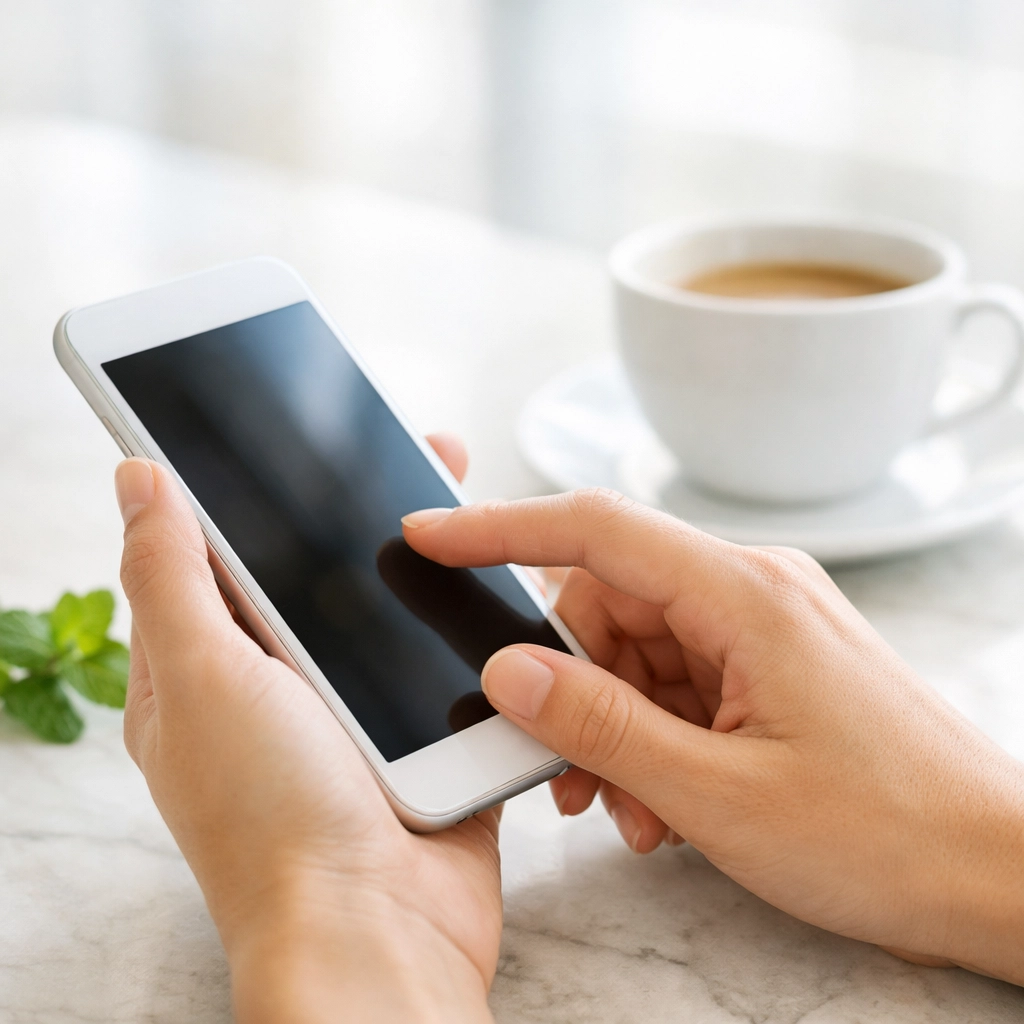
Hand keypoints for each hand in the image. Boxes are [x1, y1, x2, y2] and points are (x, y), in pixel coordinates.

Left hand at [116, 433, 497, 1023]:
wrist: (381, 932)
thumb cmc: (274, 819)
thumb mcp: (204, 678)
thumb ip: (173, 575)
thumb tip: (135, 477)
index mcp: (204, 671)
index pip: (215, 555)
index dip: (248, 491)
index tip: (293, 435)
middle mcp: (273, 689)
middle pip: (308, 574)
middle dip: (350, 511)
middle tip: (402, 449)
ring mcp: (348, 713)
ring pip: (380, 609)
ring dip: (414, 558)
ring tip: (459, 493)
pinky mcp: (416, 733)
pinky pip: (437, 658)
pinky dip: (458, 619)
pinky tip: (493, 576)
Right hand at [402, 488, 1023, 983]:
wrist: (999, 871)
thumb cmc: (887, 833)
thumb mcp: (718, 792)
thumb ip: (601, 723)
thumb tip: (508, 670)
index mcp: (743, 595)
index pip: (594, 528)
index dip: (499, 525)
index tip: (429, 532)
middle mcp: (752, 592)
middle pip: (609, 601)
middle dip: (571, 683)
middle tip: (569, 772)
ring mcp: (764, 628)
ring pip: (639, 648)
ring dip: (614, 724)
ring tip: (634, 808)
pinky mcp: (771, 665)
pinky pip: (679, 677)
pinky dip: (654, 733)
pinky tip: (668, 802)